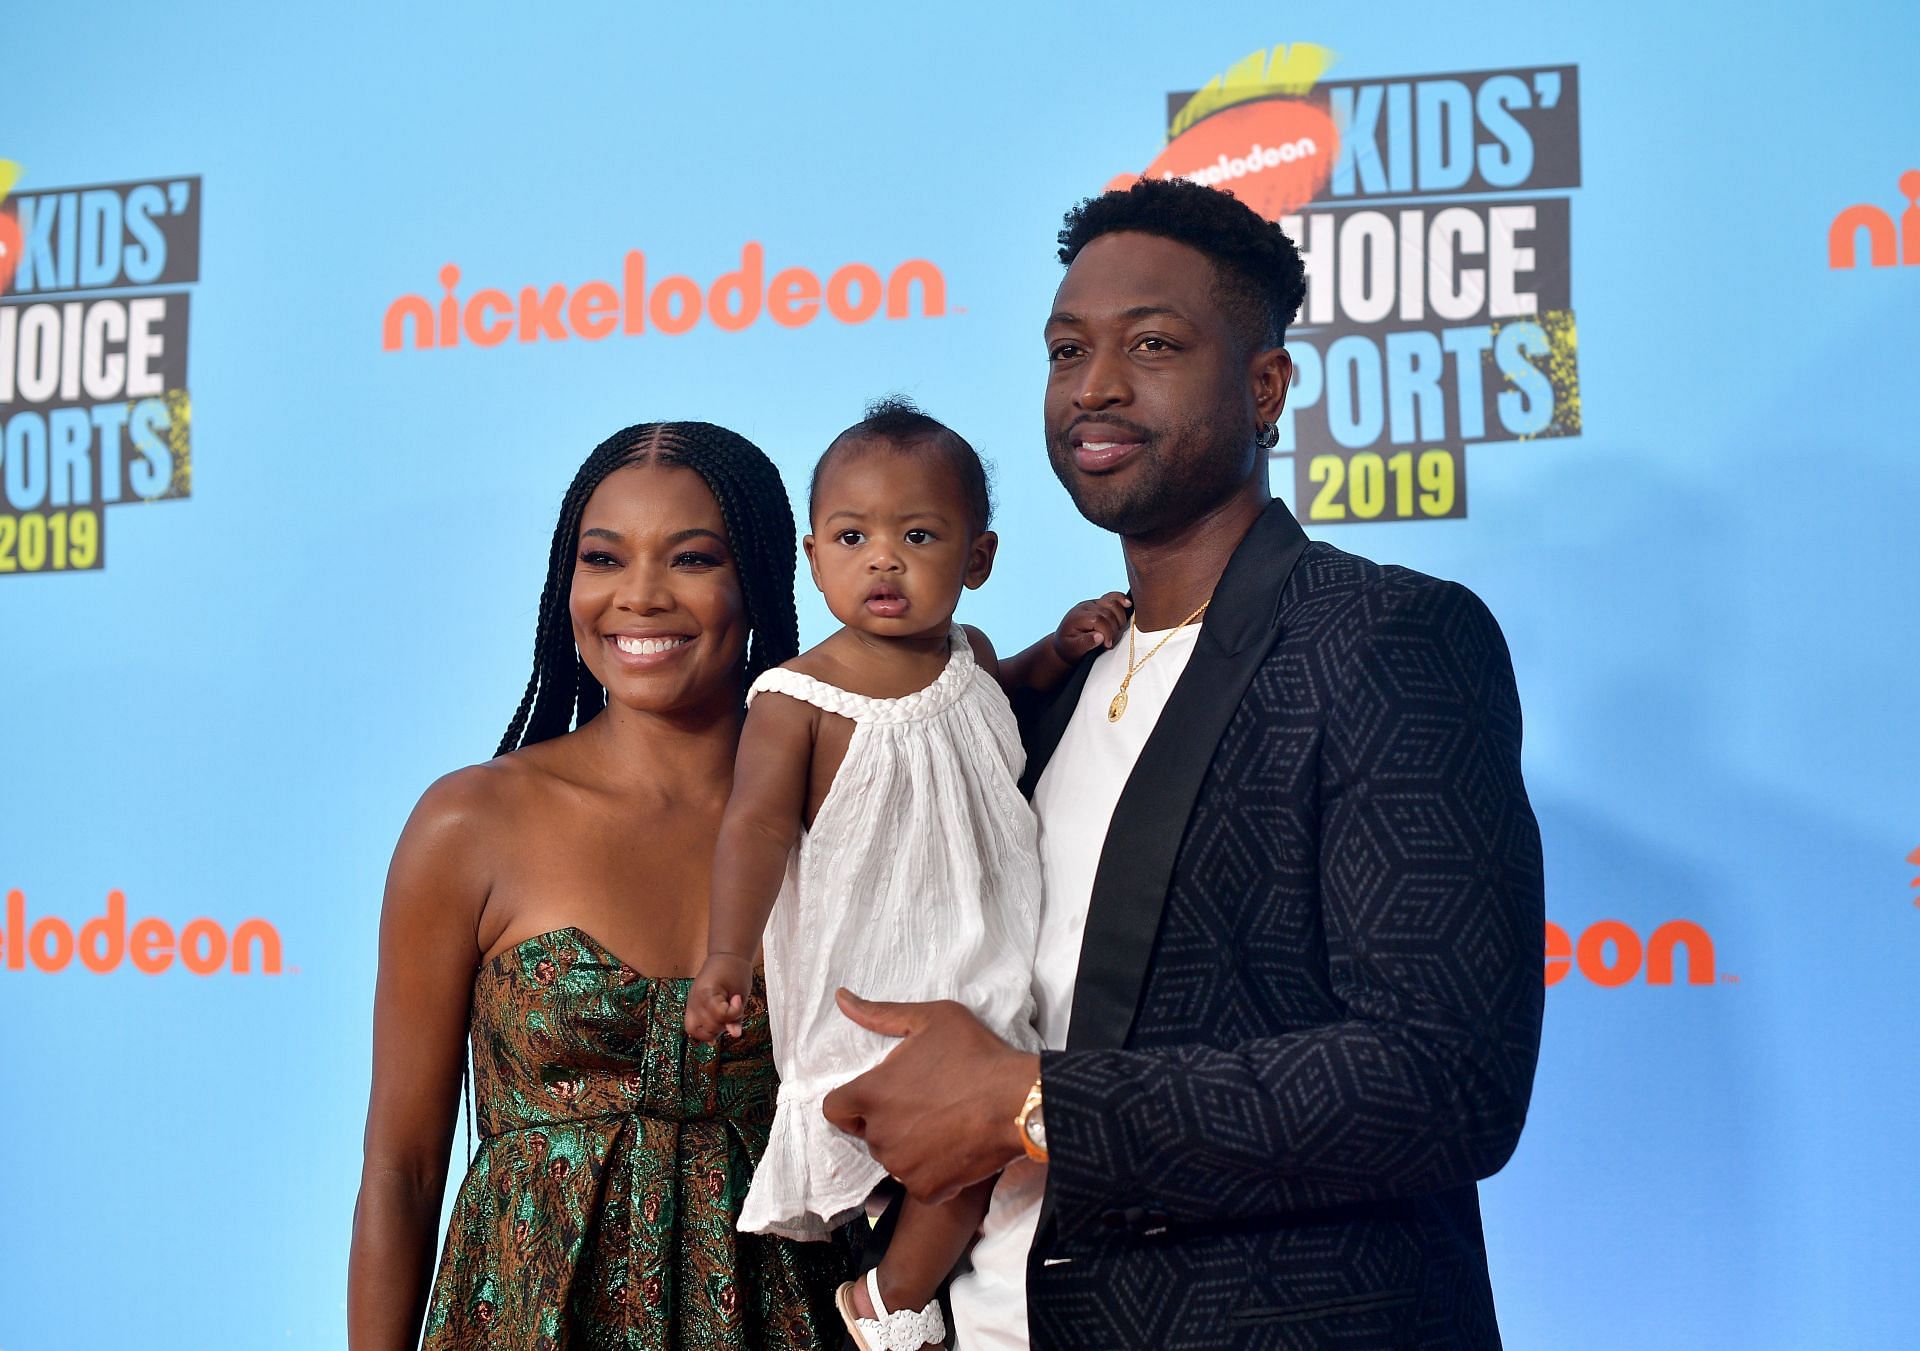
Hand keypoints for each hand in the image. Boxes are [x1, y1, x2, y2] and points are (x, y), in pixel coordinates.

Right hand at [685, 952, 752, 1042]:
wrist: (726, 956)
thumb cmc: (735, 970)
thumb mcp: (740, 992)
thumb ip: (736, 1016)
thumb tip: (735, 1035)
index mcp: (706, 992)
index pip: (719, 1015)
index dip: (733, 1012)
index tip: (737, 998)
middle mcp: (694, 1000)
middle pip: (707, 1026)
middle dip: (723, 1024)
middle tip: (732, 1011)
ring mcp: (690, 1004)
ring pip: (694, 1030)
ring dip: (712, 1031)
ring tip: (723, 1020)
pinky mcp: (691, 1007)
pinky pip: (692, 1026)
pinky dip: (703, 1031)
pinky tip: (713, 1034)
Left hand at [821, 990, 1038, 1203]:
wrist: (1019, 1100)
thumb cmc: (975, 1055)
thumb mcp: (930, 1018)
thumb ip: (879, 1013)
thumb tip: (841, 998)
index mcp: (872, 1094)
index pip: (835, 1109)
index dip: (851, 1103)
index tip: (879, 1097)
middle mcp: (879, 1135)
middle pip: (869, 1132)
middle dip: (888, 1120)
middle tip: (925, 1104)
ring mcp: (902, 1166)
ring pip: (893, 1157)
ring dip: (909, 1146)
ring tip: (943, 1125)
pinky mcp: (926, 1188)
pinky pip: (918, 1181)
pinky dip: (932, 1171)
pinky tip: (954, 1149)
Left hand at [1051, 591, 1130, 663]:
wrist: (1064, 643)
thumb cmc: (1069, 647)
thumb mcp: (1073, 649)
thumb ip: (1085, 643)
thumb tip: (1100, 637)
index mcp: (1077, 616)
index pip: (1098, 620)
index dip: (1107, 633)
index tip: (1108, 644)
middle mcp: (1085, 607)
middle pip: (1108, 613)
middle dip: (1114, 629)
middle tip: (1110, 642)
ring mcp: (1093, 603)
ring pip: (1113, 604)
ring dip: (1120, 619)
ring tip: (1115, 632)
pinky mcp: (1099, 603)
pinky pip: (1112, 597)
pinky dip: (1121, 600)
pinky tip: (1128, 604)